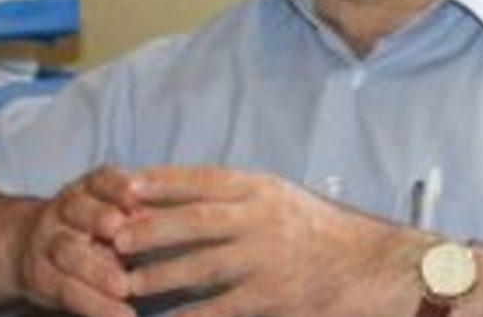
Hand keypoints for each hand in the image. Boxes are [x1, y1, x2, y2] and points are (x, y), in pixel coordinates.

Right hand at [18, 165, 142, 316]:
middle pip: (77, 210)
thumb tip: (179, 221)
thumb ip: (139, 214)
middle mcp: (65, 210)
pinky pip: (65, 290)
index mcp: (89, 188)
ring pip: (67, 251)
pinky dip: (94, 305)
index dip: (117, 187)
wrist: (32, 246)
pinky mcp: (41, 277)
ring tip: (124, 288)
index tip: (136, 194)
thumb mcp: (112, 209)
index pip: (102, 180)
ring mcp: (48, 242)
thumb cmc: (95, 227)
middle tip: (121, 231)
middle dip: (98, 218)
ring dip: (96, 270)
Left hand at [115, 166, 425, 316]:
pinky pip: (221, 307)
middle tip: (110, 236)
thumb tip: (182, 198)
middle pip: (193, 219)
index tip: (120, 186)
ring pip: (201, 264)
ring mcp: (267, 257)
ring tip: (126, 283)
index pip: (199, 179)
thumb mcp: (280, 199)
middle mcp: (261, 218)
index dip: (157, 183)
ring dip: (159, 274)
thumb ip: (238, 197)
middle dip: (148, 227)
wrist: (372, 266)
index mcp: (260, 188)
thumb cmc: (321, 233)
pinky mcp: (274, 296)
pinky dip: (190, 315)